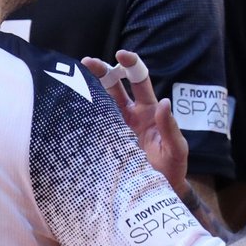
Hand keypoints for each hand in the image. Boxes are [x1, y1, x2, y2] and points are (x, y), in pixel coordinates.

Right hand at [81, 50, 189, 196]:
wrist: (159, 191)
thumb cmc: (172, 168)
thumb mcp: (176, 148)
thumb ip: (170, 127)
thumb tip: (164, 102)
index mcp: (148, 111)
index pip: (139, 81)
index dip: (131, 65)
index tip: (120, 55)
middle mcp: (130, 115)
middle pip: (114, 86)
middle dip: (102, 70)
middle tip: (88, 61)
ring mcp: (115, 128)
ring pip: (100, 102)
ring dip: (88, 89)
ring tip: (71, 79)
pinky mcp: (105, 143)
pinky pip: (92, 125)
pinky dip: (81, 113)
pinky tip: (69, 107)